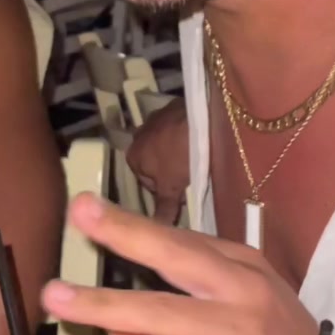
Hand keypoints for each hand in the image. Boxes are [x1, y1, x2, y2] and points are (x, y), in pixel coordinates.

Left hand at [42, 195, 318, 334]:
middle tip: (78, 214)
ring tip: (57, 297)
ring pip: (158, 312)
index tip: (90, 208)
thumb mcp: (247, 314)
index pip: (182, 241)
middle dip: (123, 232)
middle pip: (173, 256)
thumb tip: (119, 316)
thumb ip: (186, 309)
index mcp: (246, 268)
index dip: (134, 224)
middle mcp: (241, 292)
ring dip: (102, 303)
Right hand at [126, 97, 188, 223]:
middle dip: (170, 170)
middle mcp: (138, 135)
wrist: (201, 118)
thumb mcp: (172, 187)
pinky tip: (200, 140)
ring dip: (177, 151)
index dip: (165, 191)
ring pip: (166, 144)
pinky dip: (185, 134)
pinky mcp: (172, 106)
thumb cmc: (181, 155)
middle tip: (191, 177)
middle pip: (154, 162)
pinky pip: (177, 127)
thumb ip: (163, 208)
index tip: (182, 192)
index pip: (147, 183)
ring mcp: (154, 118)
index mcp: (133, 156)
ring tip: (197, 158)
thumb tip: (157, 229)